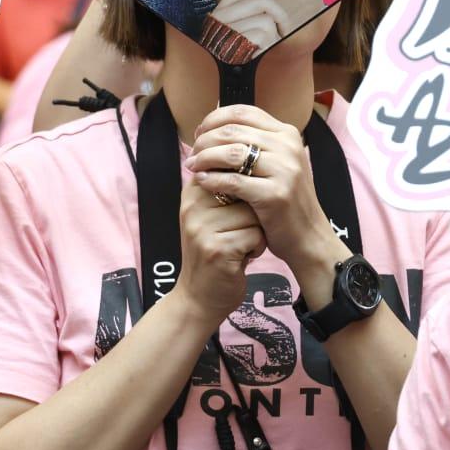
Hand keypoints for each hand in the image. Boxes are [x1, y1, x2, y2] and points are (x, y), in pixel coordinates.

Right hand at [173, 180, 264, 323]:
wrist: (199, 297)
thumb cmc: (214, 250)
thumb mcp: (210, 214)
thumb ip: (223, 187)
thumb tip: (250, 151)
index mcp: (192, 192)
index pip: (227, 167)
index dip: (246, 182)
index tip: (245, 202)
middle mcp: (192, 206)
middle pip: (245, 188)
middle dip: (253, 209)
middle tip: (242, 228)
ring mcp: (202, 227)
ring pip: (253, 213)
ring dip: (256, 230)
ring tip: (241, 244)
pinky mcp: (217, 248)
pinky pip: (256, 234)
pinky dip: (257, 247)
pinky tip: (243, 257)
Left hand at [189, 104, 340, 271]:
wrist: (308, 236)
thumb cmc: (284, 198)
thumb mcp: (277, 162)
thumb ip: (253, 143)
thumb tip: (214, 125)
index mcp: (287, 133)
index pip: (242, 112)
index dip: (215, 119)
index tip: (200, 133)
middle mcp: (288, 147)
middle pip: (233, 130)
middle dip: (205, 140)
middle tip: (192, 152)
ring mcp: (284, 170)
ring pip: (231, 153)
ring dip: (205, 158)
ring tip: (192, 166)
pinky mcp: (275, 194)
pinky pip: (233, 181)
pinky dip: (212, 179)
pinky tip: (201, 181)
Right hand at [209, 0, 288, 52]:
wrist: (226, 76)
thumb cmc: (238, 49)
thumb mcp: (240, 24)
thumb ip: (253, 7)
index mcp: (223, 7)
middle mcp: (221, 15)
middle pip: (263, 0)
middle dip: (281, 14)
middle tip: (283, 28)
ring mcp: (229, 29)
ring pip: (267, 20)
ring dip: (274, 34)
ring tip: (265, 44)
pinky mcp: (237, 43)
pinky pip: (265, 35)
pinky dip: (269, 44)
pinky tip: (260, 51)